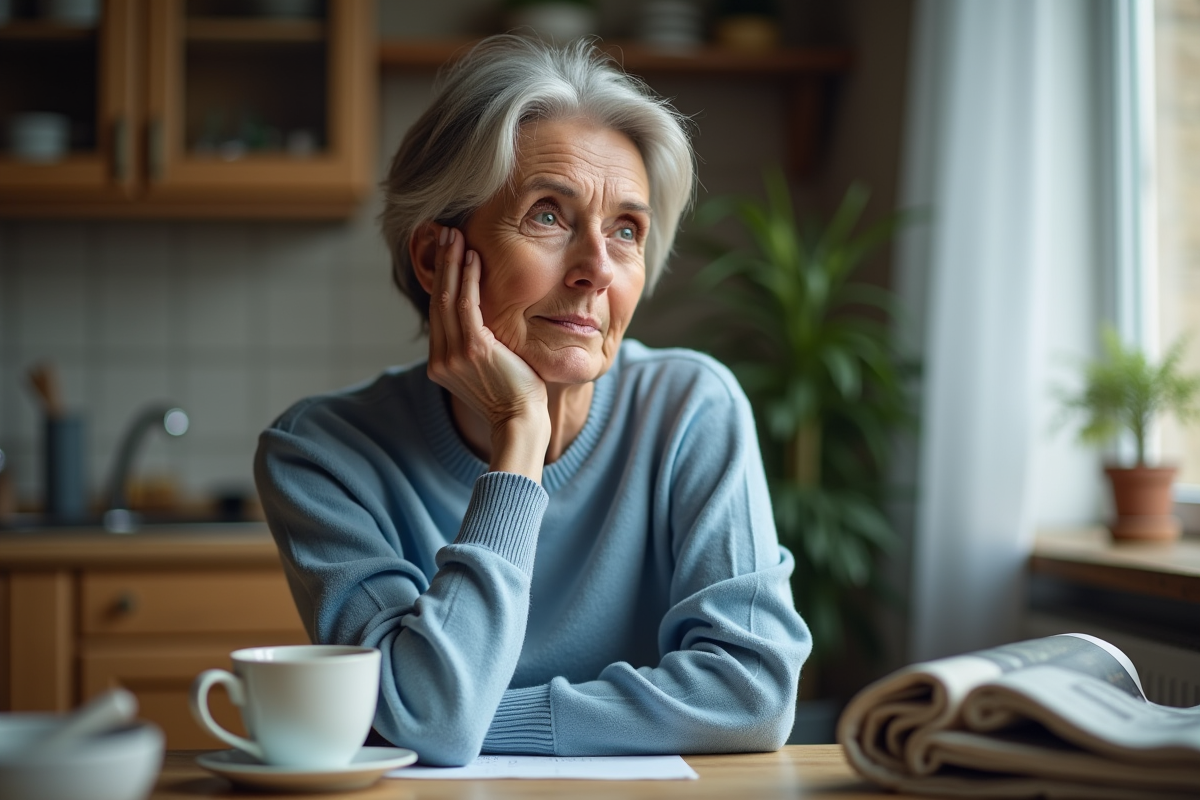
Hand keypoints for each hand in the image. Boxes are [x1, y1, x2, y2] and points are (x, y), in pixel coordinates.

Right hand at [425, 226, 550, 478]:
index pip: (438, 314)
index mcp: (441, 364)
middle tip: (445, 233)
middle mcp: (441, 358)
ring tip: (454, 235)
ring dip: (452, 263)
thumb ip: (480, 349)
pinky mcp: (472, 350)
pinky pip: (466, 305)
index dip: (441, 282)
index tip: (447, 256)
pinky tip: (472, 257)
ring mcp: (453, 354)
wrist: (521, 422)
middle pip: (437, 301)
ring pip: (447, 298)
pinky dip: (468, 279)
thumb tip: (488, 329)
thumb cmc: (516, 399)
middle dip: (442, 265)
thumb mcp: (489, 372)